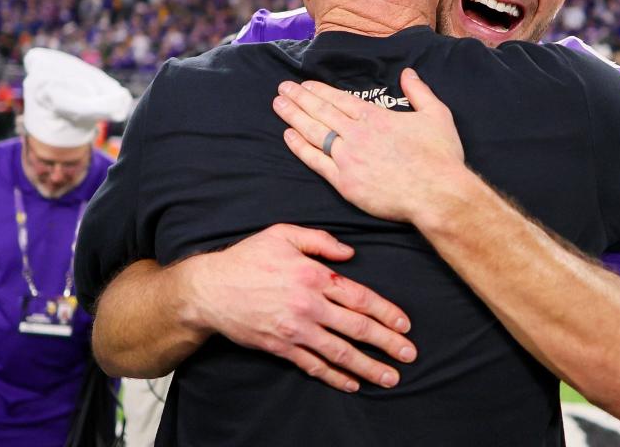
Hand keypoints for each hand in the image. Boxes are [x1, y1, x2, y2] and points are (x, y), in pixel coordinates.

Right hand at [180, 223, 415, 391]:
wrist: (209, 289)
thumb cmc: (247, 258)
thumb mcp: (283, 235)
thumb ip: (320, 241)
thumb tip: (350, 253)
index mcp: (314, 275)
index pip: (359, 297)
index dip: (386, 312)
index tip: (404, 324)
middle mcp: (308, 305)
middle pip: (357, 327)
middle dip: (387, 343)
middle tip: (410, 354)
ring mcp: (295, 329)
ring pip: (339, 352)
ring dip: (368, 366)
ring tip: (390, 377)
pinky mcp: (280, 347)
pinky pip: (313, 366)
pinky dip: (335, 377)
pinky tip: (353, 384)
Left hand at [272, 68, 465, 223]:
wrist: (437, 193)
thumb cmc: (440, 156)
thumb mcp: (437, 115)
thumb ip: (419, 92)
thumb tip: (408, 74)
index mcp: (376, 118)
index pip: (339, 100)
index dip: (319, 91)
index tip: (304, 85)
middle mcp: (357, 134)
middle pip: (321, 112)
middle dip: (299, 98)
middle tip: (282, 88)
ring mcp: (348, 158)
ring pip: (314, 133)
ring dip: (294, 117)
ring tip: (278, 105)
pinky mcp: (345, 182)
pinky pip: (316, 161)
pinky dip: (300, 148)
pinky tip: (288, 136)